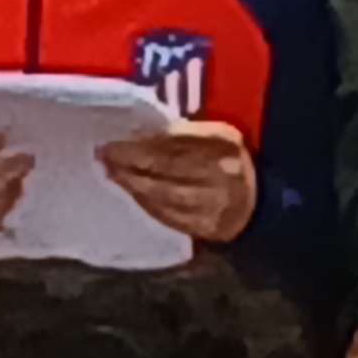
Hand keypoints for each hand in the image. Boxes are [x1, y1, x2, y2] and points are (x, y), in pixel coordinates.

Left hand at [99, 120, 259, 246]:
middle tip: (104, 154)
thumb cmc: (224, 161)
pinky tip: (129, 190)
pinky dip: (143, 200)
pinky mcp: (205, 226)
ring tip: (111, 172)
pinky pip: (167, 213)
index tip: (115, 138)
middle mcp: (221, 171)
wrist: (253, 202)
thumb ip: (182, 133)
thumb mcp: (213, 137)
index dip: (142, 140)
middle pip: (166, 165)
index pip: (176, 138)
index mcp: (223, 142)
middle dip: (129, 160)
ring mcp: (214, 202)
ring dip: (131, 182)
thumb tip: (136, 132)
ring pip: (163, 192)